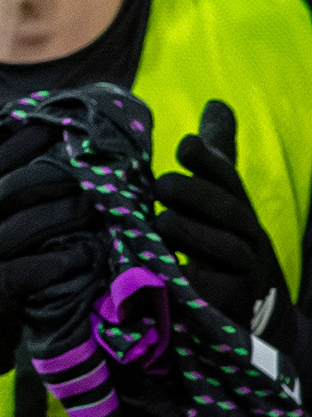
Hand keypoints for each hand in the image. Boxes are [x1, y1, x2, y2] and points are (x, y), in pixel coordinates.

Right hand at [0, 122, 95, 376]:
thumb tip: (62, 161)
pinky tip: (92, 255)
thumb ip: (8, 197)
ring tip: (106, 209)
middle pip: (22, 184)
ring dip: (75, 213)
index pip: (4, 156)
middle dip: (66, 175)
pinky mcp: (0, 285)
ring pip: (35, 222)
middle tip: (103, 171)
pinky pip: (41, 266)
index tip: (72, 122)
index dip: (38, 136)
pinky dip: (70, 259)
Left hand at [155, 100, 293, 353]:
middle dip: (197, 195)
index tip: (184, 144)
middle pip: (230, 211)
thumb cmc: (225, 245)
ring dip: (193, 233)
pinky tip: (175, 271)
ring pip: (227, 250)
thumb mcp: (221, 201)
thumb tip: (217, 103)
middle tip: (161, 184)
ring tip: (162, 220)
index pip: (227, 180)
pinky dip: (197, 282)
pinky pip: (219, 292)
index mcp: (238, 209)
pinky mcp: (234, 306)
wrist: (255, 314)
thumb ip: (215, 159)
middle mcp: (247, 238)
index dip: (208, 160)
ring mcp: (245, 273)